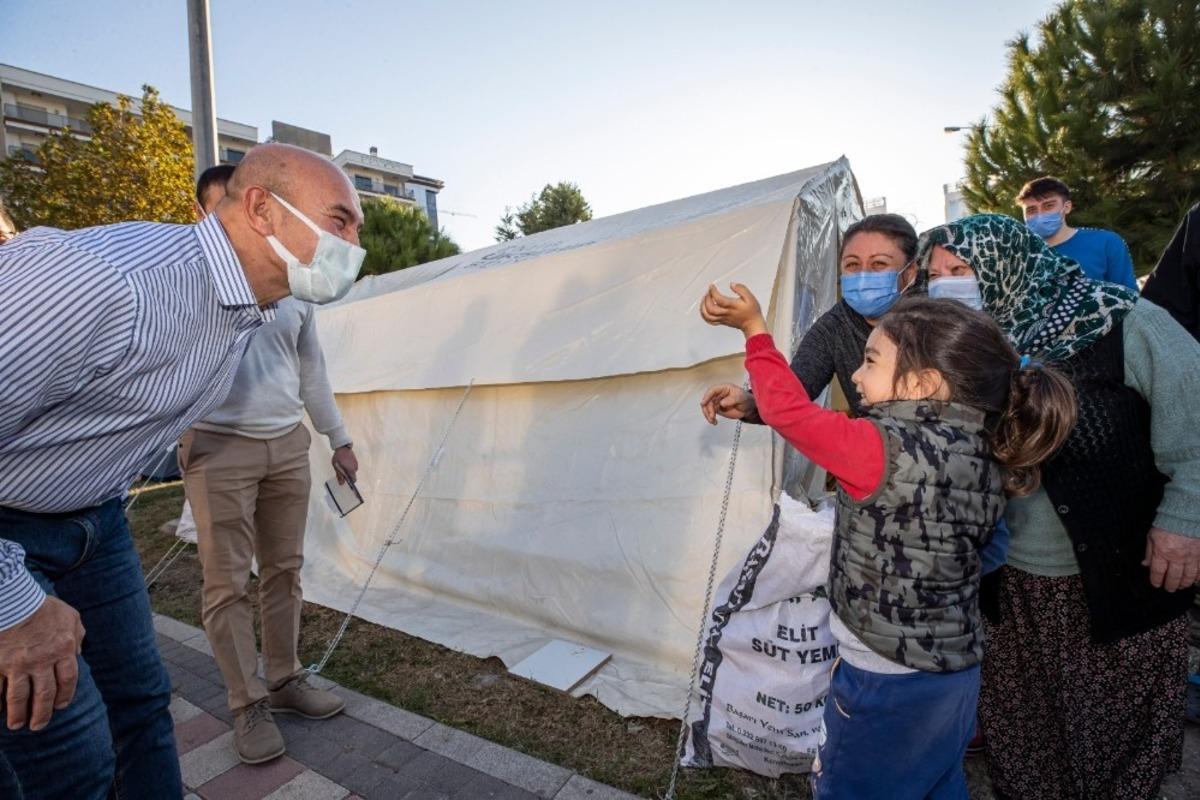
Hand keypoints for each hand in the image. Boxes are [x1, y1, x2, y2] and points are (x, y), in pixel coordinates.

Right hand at [0, 596, 84, 730]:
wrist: (13, 599)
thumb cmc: (43, 607)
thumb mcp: (70, 616)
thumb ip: (77, 635)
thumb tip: (79, 653)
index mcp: (63, 649)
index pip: (68, 680)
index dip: (65, 696)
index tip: (60, 707)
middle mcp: (42, 660)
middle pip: (44, 694)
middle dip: (42, 713)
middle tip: (38, 726)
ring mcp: (18, 664)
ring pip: (19, 697)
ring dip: (19, 713)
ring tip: (17, 725)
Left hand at [332, 446, 358, 484]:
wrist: (342, 446)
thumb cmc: (338, 457)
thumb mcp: (336, 467)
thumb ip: (339, 475)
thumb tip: (341, 484)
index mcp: (351, 470)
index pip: (354, 480)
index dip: (350, 482)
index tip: (346, 482)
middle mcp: (355, 467)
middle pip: (353, 475)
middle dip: (348, 476)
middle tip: (341, 473)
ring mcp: (356, 463)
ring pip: (353, 471)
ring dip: (348, 471)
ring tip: (342, 466)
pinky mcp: (355, 460)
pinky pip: (353, 466)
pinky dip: (349, 466)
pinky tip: (344, 463)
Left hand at [700, 283, 767, 336]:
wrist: (752, 324)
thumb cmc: (752, 311)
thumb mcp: (750, 297)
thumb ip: (741, 289)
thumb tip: (732, 284)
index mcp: (732, 306)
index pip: (719, 299)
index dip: (713, 292)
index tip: (712, 286)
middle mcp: (726, 313)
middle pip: (711, 308)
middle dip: (707, 298)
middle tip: (708, 292)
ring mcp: (723, 318)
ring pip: (708, 315)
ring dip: (703, 307)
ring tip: (704, 299)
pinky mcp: (722, 321)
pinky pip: (710, 321)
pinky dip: (704, 315)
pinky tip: (704, 308)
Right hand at [700, 384, 755, 424]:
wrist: (748, 408)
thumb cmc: (746, 399)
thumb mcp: (741, 398)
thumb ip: (732, 399)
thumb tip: (722, 403)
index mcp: (724, 388)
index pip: (713, 390)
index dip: (707, 396)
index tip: (703, 403)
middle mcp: (718, 394)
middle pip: (708, 400)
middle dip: (708, 409)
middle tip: (712, 416)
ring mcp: (717, 402)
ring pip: (707, 407)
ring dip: (708, 414)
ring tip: (713, 421)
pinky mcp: (717, 409)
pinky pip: (710, 413)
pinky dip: (711, 418)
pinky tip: (714, 422)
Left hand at [1142, 527, 1199, 591]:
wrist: (1185, 515)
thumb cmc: (1166, 524)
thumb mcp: (1152, 536)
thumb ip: (1149, 552)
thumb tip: (1145, 565)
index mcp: (1162, 552)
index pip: (1158, 572)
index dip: (1156, 580)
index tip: (1156, 584)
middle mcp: (1177, 557)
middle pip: (1174, 577)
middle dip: (1171, 585)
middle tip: (1169, 589)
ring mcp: (1191, 556)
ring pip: (1188, 576)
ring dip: (1184, 583)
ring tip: (1181, 586)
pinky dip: (1197, 578)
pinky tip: (1195, 581)